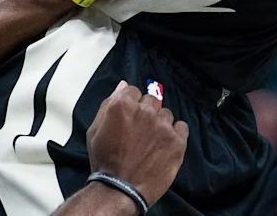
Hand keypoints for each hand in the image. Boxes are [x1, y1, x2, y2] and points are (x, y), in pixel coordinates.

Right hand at [87, 81, 188, 205]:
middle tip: (140, 132)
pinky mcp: (177, 140)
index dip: (131, 104)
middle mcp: (145, 111)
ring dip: (160, 124)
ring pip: (166, 114)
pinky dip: (176, 133)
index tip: (130, 117)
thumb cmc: (105, 163)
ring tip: (151, 142)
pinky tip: (165, 144)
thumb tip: (122, 86)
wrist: (120, 190)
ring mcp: (163, 125)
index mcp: (122, 105)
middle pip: (151, 100)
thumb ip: (108, 104)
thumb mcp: (95, 131)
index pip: (133, 90)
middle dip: (146, 112)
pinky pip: (181, 126)